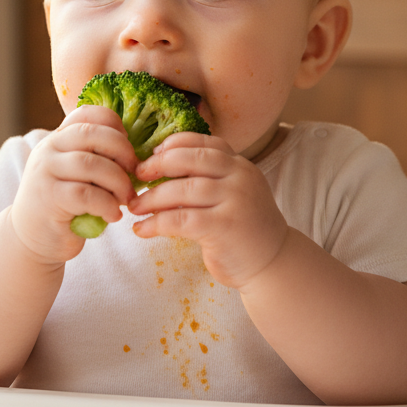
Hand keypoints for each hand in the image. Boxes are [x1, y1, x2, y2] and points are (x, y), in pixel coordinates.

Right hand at [10, 105, 137, 264]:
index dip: (115, 126)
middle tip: (135, 173)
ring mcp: (46, 171)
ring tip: (126, 199)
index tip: (127, 148)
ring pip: (92, 164)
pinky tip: (113, 216)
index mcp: (58, 137)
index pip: (88, 112)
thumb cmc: (64, 206)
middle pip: (93, 134)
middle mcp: (49, 148)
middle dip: (123, 152)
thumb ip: (95, 157)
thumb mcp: (76, 174)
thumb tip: (137, 156)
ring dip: (119, 182)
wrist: (32, 239)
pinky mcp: (49, 197)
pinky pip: (86, 194)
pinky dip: (107, 205)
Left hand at [126, 132, 288, 288]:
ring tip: (133, 206)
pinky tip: (142, 230)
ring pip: (183, 189)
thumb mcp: (232, 193)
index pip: (204, 143)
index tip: (152, 153)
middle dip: (158, 165)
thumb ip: (208, 178)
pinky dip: (156, 223)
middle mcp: (240, 177)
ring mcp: (235, 201)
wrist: (273, 263)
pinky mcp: (224, 227)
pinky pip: (181, 220)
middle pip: (191, 160)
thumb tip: (159, 165)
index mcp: (240, 165)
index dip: (174, 144)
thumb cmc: (243, 228)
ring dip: (152, 198)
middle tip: (136, 176)